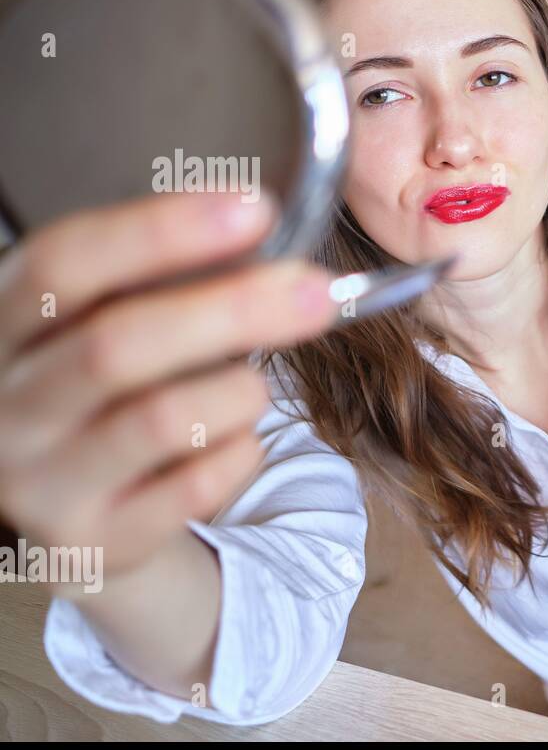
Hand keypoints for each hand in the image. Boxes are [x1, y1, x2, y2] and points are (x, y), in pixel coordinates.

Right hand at [0, 189, 338, 590]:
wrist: (84, 513)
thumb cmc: (114, 389)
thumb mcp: (111, 320)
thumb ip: (166, 278)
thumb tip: (261, 225)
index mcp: (5, 321)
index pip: (64, 262)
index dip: (160, 231)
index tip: (254, 209)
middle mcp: (4, 401)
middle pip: (118, 344)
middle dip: (233, 310)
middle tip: (314, 290)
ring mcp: (39, 479)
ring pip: (163, 420)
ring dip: (238, 392)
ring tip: (252, 386)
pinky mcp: (91, 540)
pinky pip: (196, 486)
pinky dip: (239, 453)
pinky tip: (233, 440)